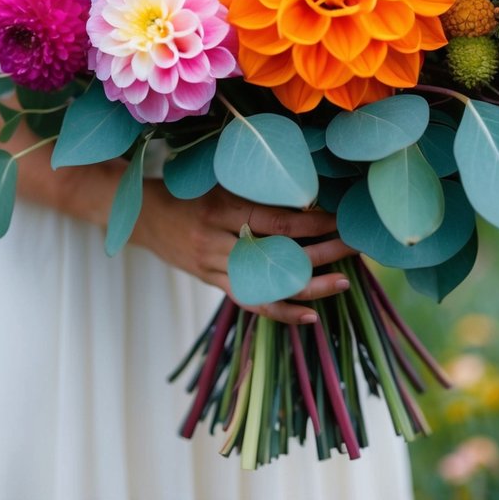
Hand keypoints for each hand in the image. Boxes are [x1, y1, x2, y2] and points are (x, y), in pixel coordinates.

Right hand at [133, 181, 355, 324]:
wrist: (143, 216)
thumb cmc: (187, 192)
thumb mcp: (217, 183)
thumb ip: (253, 192)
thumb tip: (305, 196)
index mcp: (222, 205)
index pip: (276, 218)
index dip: (311, 220)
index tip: (341, 218)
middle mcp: (218, 237)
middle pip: (278, 250)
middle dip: (321, 249)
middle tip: (355, 245)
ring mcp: (214, 264)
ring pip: (269, 280)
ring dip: (310, 284)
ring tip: (343, 282)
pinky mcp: (212, 282)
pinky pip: (251, 300)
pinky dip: (281, 310)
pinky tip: (309, 316)